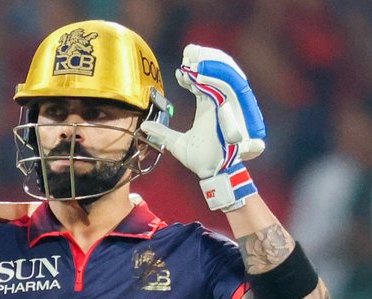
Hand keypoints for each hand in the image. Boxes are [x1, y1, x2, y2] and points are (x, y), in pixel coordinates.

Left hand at [140, 45, 265, 210]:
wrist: (213, 172)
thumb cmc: (201, 160)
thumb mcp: (176, 143)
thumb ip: (162, 132)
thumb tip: (144, 125)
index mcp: (209, 109)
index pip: (203, 83)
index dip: (192, 74)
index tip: (180, 72)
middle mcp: (218, 105)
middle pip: (216, 73)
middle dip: (203, 59)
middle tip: (189, 52)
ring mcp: (225, 106)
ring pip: (221, 75)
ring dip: (208, 63)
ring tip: (192, 56)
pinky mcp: (227, 111)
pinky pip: (222, 88)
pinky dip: (211, 78)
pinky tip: (196, 73)